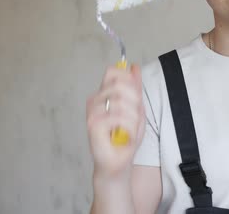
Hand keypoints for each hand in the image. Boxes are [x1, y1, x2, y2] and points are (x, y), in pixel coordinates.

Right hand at [86, 64, 144, 179]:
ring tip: (131, 129)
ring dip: (134, 117)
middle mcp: (95, 100)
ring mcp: (92, 112)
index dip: (128, 79)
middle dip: (135, 101)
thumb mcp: (137, 110)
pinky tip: (127, 135)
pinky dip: (130, 127)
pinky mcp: (93, 125)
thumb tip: (134, 66)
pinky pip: (118, 117)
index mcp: (104, 94)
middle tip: (135, 117)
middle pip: (119, 85)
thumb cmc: (126, 137)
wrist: (119, 163)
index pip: (112, 72)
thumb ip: (135, 88)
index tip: (136, 96)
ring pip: (121, 101)